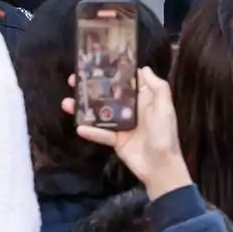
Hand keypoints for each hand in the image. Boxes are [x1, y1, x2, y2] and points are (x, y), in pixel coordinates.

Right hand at [61, 68, 192, 199]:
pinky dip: (90, 131)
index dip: (110, 73)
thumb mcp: (165, 109)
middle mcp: (129, 110)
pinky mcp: (115, 140)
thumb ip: (158, 88)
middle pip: (106, 95)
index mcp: (142, 100)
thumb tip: (144, 68)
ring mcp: (120, 125)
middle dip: (89, 87)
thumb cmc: (164, 135)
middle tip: (73, 80)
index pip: (124, 82)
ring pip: (98, 113)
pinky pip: (100, 133)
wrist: (161, 167)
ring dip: (82, 108)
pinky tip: (78, 128)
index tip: (93, 64)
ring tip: (67, 103)